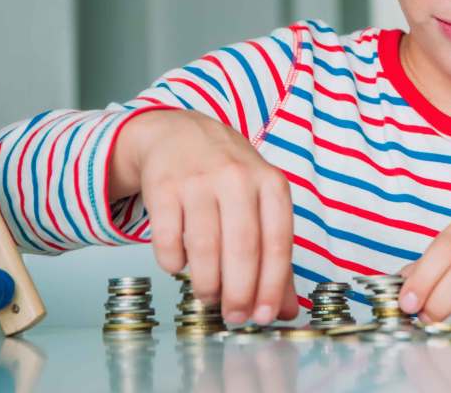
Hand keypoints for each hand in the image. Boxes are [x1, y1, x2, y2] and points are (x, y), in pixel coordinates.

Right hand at [110, 108, 298, 324]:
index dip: (273, 286)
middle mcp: (238, 178)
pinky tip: (180, 264)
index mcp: (271, 183)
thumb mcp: (261, 202)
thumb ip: (275, 255)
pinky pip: (169, 240)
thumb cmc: (228, 176)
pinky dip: (174, 263)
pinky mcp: (164, 187)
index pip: (278, 242)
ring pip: (205, 247)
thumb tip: (286, 309)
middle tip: (235, 316)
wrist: (180, 134)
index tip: (266, 316)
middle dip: (240, 293)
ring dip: (207, 283)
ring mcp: (199, 181)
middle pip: (243, 248)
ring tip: (209, 295)